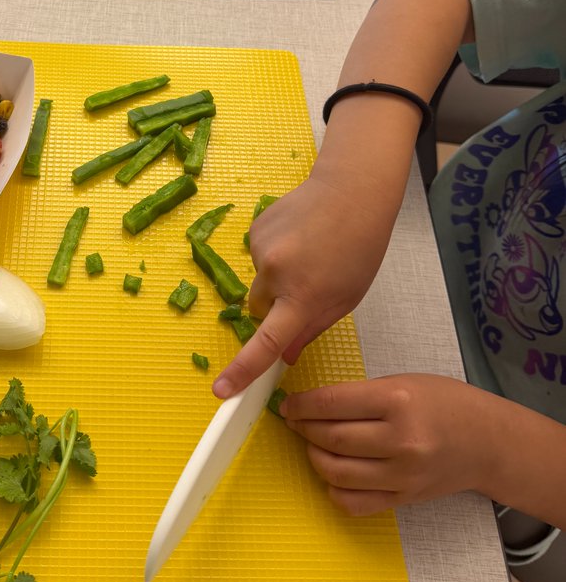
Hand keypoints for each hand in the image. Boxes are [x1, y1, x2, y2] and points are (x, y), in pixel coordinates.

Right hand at [212, 171, 394, 397]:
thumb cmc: (360, 247)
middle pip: (258, 309)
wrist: (351, 190)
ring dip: (277, 277)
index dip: (243, 370)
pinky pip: (258, 256)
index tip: (222, 391)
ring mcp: (261, 250)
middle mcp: (276, 274)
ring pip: (259, 280)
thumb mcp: (346, 297)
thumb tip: (285, 355)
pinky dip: (274, 254)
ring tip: (309, 252)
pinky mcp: (254, 230)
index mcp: (304, 297)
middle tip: (305, 288)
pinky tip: (299, 237)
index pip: (267, 342)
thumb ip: (312, 328)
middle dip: (275, 308)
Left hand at [279, 374, 496, 513]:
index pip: (332, 403)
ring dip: (314, 457)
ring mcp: (402, 475)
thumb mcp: (403, 383)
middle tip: (296, 421)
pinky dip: (334, 490)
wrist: (488, 442)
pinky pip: (354, 503)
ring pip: (337, 473)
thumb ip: (360, 394)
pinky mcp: (403, 499)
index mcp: (398, 401)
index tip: (288, 405)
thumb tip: (312, 404)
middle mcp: (400, 441)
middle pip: (331, 438)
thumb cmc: (445, 404)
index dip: (301, 405)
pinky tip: (333, 474)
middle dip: (303, 429)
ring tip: (313, 444)